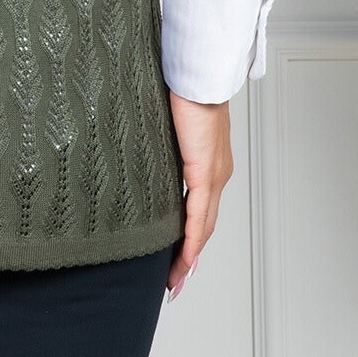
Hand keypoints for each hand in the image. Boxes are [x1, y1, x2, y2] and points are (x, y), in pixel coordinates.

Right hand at [166, 91, 232, 298]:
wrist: (197, 74)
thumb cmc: (183, 89)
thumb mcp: (169, 126)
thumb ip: (161, 144)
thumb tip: (140, 154)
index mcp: (209, 163)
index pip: (200, 210)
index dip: (190, 238)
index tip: (178, 260)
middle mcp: (217, 174)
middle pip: (204, 226)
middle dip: (189, 258)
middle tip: (175, 282)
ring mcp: (214, 175)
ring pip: (203, 226)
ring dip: (189, 256)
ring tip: (175, 279)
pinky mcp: (205, 171)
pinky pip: (198, 215)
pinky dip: (192, 240)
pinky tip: (184, 259)